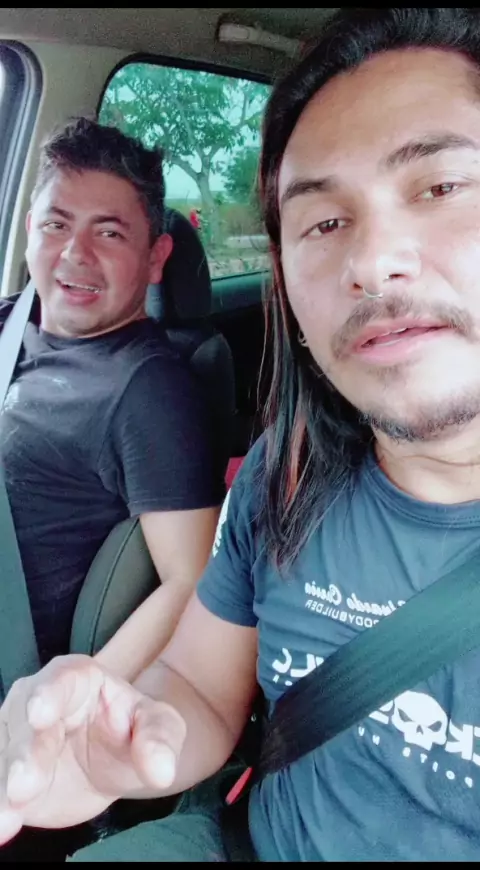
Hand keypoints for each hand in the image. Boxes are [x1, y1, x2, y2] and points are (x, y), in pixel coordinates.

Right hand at [0, 655, 186, 843]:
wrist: (112, 758)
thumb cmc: (133, 730)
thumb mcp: (159, 726)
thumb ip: (159, 740)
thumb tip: (161, 769)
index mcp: (77, 678)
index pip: (61, 679)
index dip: (48, 694)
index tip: (40, 713)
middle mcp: (35, 701)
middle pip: (23, 724)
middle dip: (22, 754)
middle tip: (23, 786)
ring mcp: (16, 738)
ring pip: (3, 755)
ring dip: (1, 786)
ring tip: (5, 819)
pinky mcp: (6, 774)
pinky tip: (1, 827)